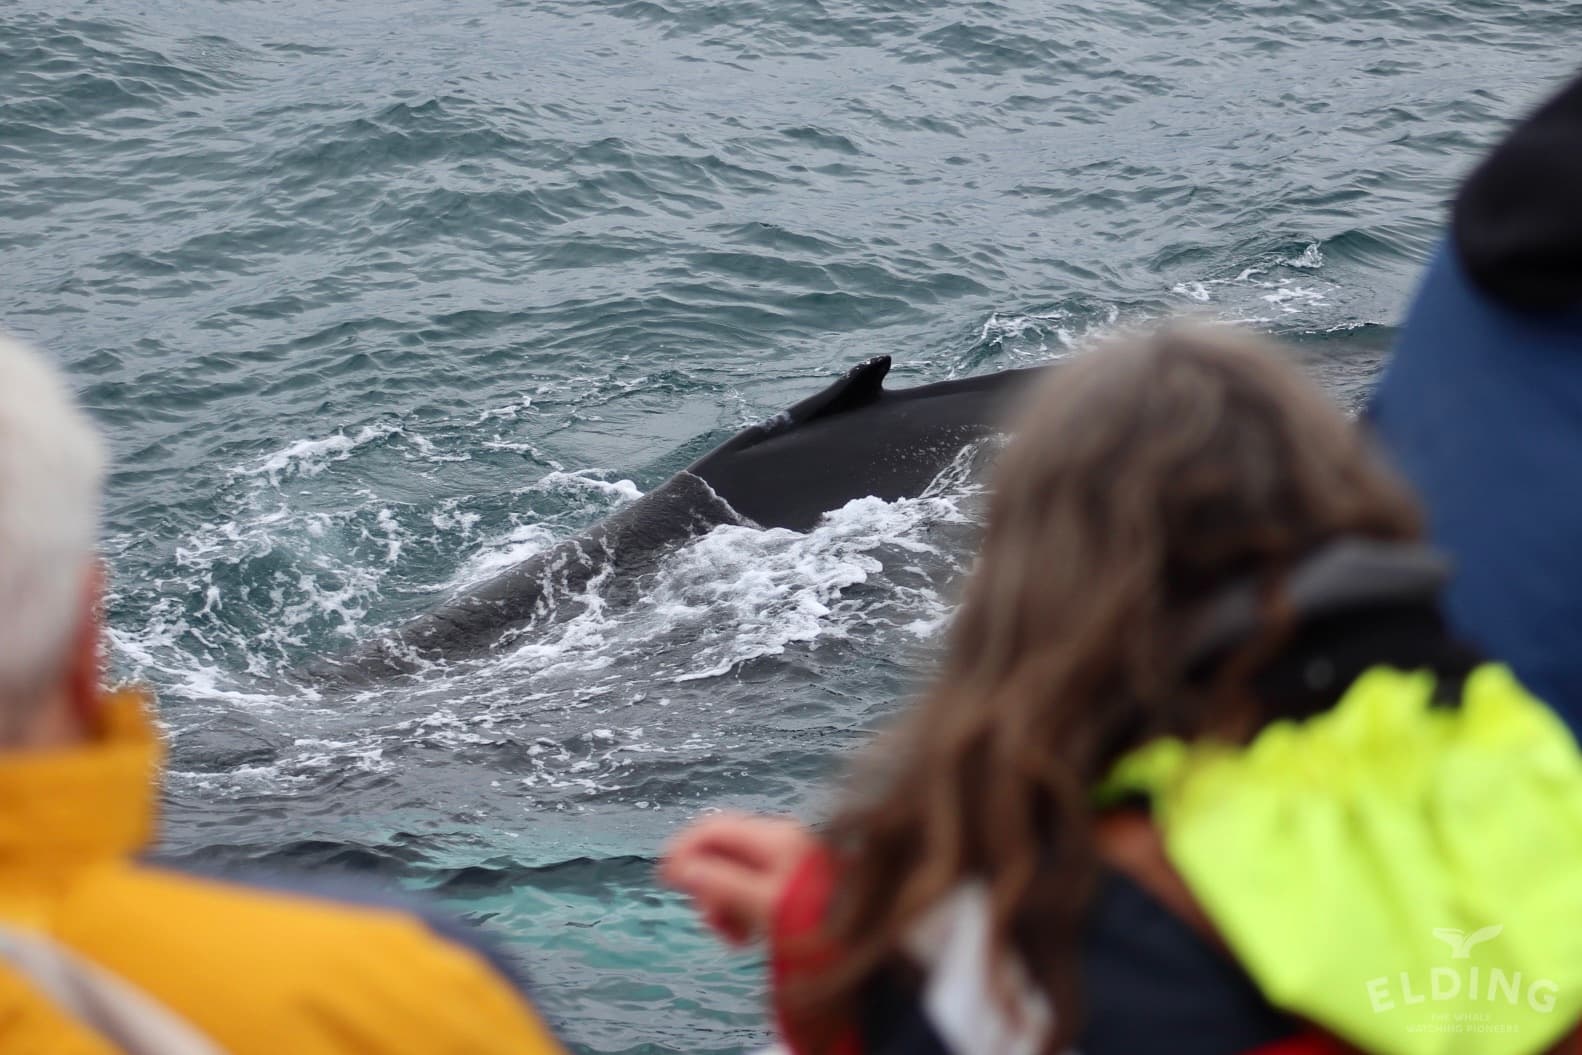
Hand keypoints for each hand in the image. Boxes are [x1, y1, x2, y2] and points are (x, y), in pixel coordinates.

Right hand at [661, 812, 817, 946]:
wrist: (873, 942)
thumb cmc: (821, 923)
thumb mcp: (766, 905)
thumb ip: (722, 883)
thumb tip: (680, 869)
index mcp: (774, 838)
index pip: (712, 828)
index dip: (682, 849)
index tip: (664, 880)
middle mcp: (781, 842)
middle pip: (721, 851)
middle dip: (705, 885)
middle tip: (711, 924)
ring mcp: (789, 863)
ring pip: (735, 873)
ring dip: (722, 903)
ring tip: (734, 938)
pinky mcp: (794, 886)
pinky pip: (752, 889)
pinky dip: (741, 909)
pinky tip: (748, 937)